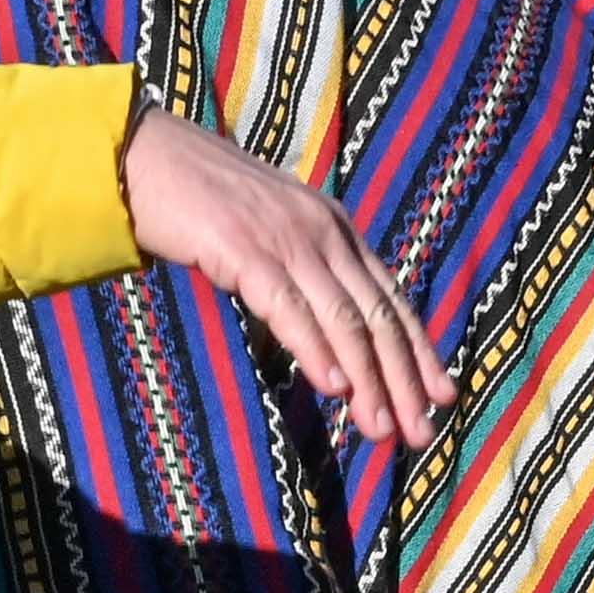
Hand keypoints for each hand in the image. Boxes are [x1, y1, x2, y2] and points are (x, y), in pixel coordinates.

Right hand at [124, 109, 451, 453]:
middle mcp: (325, 232)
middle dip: (404, 379)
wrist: (150, 159)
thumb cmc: (204, 203)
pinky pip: (290, 308)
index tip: (443, 397)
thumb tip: (328, 326)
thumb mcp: (270, 234)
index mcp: (336, 230)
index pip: (390, 299)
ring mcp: (288, 240)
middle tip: (422, 434)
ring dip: (368, 380)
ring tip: (383, 428)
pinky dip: (317, 350)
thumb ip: (302, 271)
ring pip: (343, 319)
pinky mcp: (246, 250)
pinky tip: (336, 386)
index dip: (419, 351)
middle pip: (377, 316)